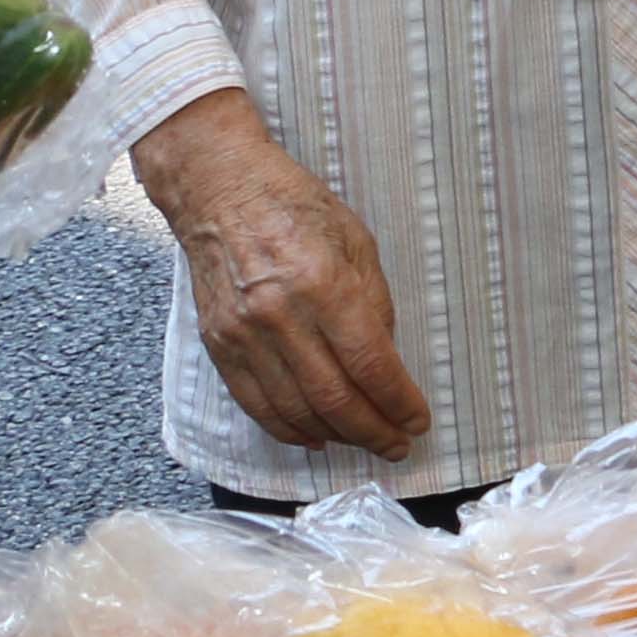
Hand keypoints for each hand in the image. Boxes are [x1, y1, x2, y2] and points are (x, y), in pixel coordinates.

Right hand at [138, 92, 430, 456]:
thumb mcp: (357, 241)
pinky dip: (289, 429)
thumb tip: (385, 361)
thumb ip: (374, 303)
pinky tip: (315, 437)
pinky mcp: (219, 346)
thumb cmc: (294, 206)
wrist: (219, 191)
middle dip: (373, 432)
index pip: (371, 365)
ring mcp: (245, 335)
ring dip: (336, 436)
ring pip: (296, 411)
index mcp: (325, 284)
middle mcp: (282, 316)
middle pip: (335, 399)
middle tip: (397, 445)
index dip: (398, 403)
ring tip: (364, 442)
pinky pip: (256, 405)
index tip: (418, 421)